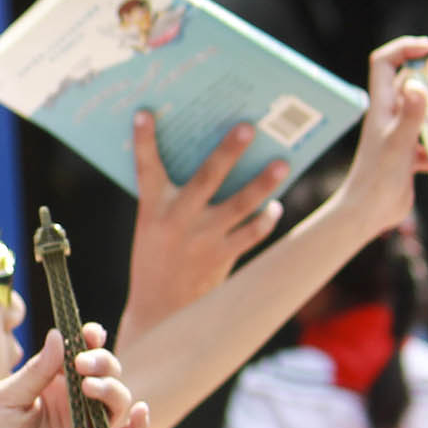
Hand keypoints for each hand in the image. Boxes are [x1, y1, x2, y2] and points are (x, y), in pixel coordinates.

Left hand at [0, 328, 146, 427]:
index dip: (89, 341)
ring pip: (117, 404)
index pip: (80, 357)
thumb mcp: (5, 400)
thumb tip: (60, 335)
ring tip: (90, 387)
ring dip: (111, 390)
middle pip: (104, 376)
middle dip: (101, 362)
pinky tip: (140, 412)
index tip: (89, 332)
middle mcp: (75, 406)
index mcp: (53, 386)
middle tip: (83, 363)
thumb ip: (36, 372)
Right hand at [120, 116, 285, 339]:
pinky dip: (265, 220)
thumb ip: (172, 200)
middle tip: (249, 125)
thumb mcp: (152, 228)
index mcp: (153, 211)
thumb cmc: (156, 260)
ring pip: (240, 206)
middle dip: (228, 151)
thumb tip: (208, 162)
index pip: (146, 170)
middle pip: (207, 179)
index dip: (145, 142)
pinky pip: (251, 234)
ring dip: (263, 183)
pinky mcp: (223, 258)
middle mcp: (178, 222)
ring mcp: (203, 240)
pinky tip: (275, 206)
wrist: (160, 313)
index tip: (145, 114)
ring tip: (283, 162)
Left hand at [330, 38, 427, 232]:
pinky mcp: (411, 158)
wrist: (366, 216)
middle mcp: (392, 117)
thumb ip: (410, 116)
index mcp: (383, 107)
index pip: (386, 64)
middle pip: (419, 83)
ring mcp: (403, 136)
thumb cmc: (377, 179)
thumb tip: (419, 85)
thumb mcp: (397, 144)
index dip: (404, 49)